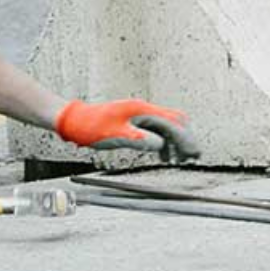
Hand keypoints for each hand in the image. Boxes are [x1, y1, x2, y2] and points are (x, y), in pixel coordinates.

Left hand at [55, 99, 200, 162]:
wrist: (76, 120)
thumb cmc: (92, 127)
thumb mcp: (115, 135)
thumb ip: (138, 139)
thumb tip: (160, 144)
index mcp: (141, 110)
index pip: (172, 122)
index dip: (185, 138)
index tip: (194, 154)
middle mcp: (143, 109)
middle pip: (174, 121)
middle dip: (185, 138)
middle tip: (193, 158)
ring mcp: (139, 114)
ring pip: (166, 125)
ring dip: (176, 141)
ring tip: (180, 160)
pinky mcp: (134, 120)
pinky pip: (156, 129)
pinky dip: (165, 141)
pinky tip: (164, 156)